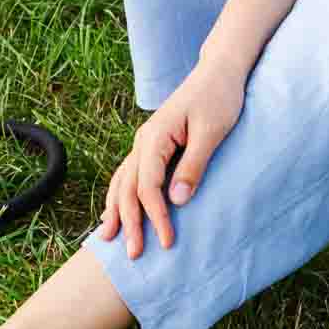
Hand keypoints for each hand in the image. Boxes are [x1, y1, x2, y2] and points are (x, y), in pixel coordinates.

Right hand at [94, 60, 246, 258]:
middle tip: (134, 255)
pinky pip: (128, 174)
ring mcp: (144, 142)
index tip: (167, 240)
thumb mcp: (212, 132)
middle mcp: (143, 141)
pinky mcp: (152, 145)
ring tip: (108, 239)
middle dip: (130, 223)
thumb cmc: (220, 98)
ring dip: (116, 211)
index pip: (148, 186)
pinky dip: (118, 195)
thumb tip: (177, 200)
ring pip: (121, 181)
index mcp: (155, 137)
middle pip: (128, 188)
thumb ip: (194, 165)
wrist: (218, 73)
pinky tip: (113, 211)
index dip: (156, 216)